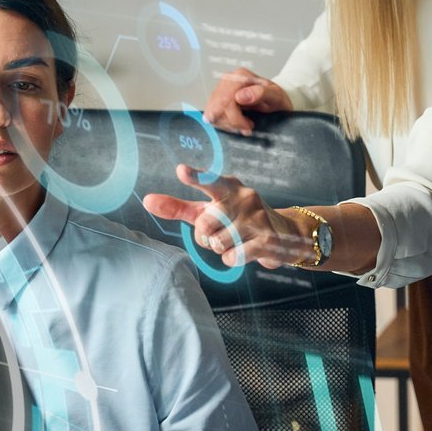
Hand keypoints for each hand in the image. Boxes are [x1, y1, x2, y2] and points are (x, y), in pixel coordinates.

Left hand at [141, 165, 315, 268]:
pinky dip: (233, 259)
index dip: (196, 177)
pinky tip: (244, 251)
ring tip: (236, 240)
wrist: (284, 233)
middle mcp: (244, 198)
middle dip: (206, 238)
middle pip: (205, 226)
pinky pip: (233, 257)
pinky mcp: (267, 240)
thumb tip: (147, 200)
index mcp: (228, 187)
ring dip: (221, 249)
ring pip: (218, 244)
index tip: (182, 171)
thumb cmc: (239, 219)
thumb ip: (178, 207)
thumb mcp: (208, 211)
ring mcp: (257, 218)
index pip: (209, 181)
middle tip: (221, 233)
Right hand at [203, 68, 291, 135]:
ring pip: (211, 112)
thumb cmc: (276, 99)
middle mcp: (228, 80)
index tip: (248, 127)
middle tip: (246, 127)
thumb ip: (260, 93)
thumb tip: (240, 96)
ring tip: (242, 124)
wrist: (276, 101)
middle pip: (216, 108)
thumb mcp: (275, 96)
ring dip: (227, 124)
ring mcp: (221, 89)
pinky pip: (210, 114)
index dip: (236, 119)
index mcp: (241, 77)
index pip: (226, 101)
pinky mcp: (217, 98)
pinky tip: (234, 123)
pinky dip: (222, 123)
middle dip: (231, 123)